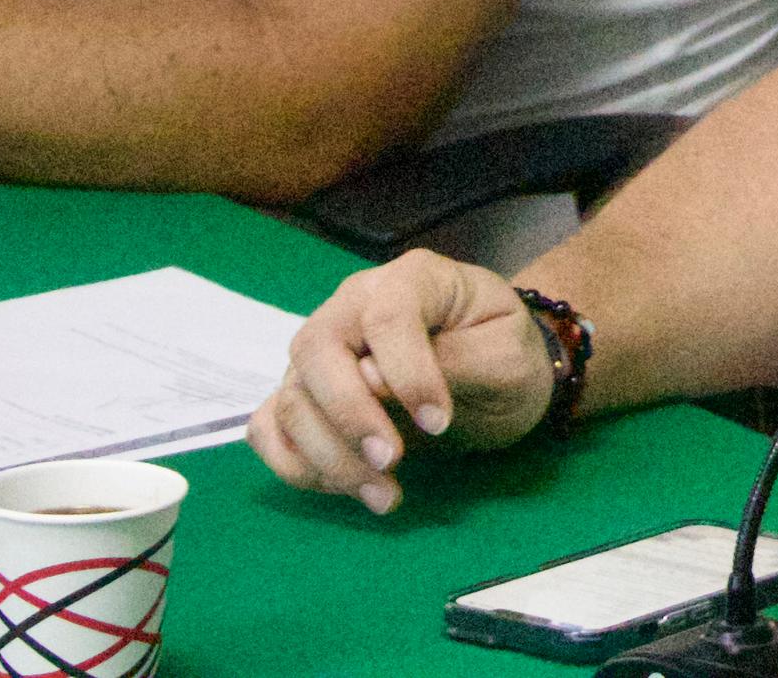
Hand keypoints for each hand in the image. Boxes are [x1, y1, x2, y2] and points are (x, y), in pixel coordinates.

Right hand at [249, 251, 550, 512]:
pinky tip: (344, 487)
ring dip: (329, 458)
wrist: (497, 374)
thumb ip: (451, 360)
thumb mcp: (506, 355)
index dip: (406, 374)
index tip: (439, 423)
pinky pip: (271, 428)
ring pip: (291, 399)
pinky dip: (296, 465)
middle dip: (349, 417)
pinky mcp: (307, 396)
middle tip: (394, 464)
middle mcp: (353, 307)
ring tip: (386, 497)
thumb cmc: (505, 352)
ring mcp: (323, 353)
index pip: (387, 316)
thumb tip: (373, 380)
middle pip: (316, 351)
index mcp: (411, 280)